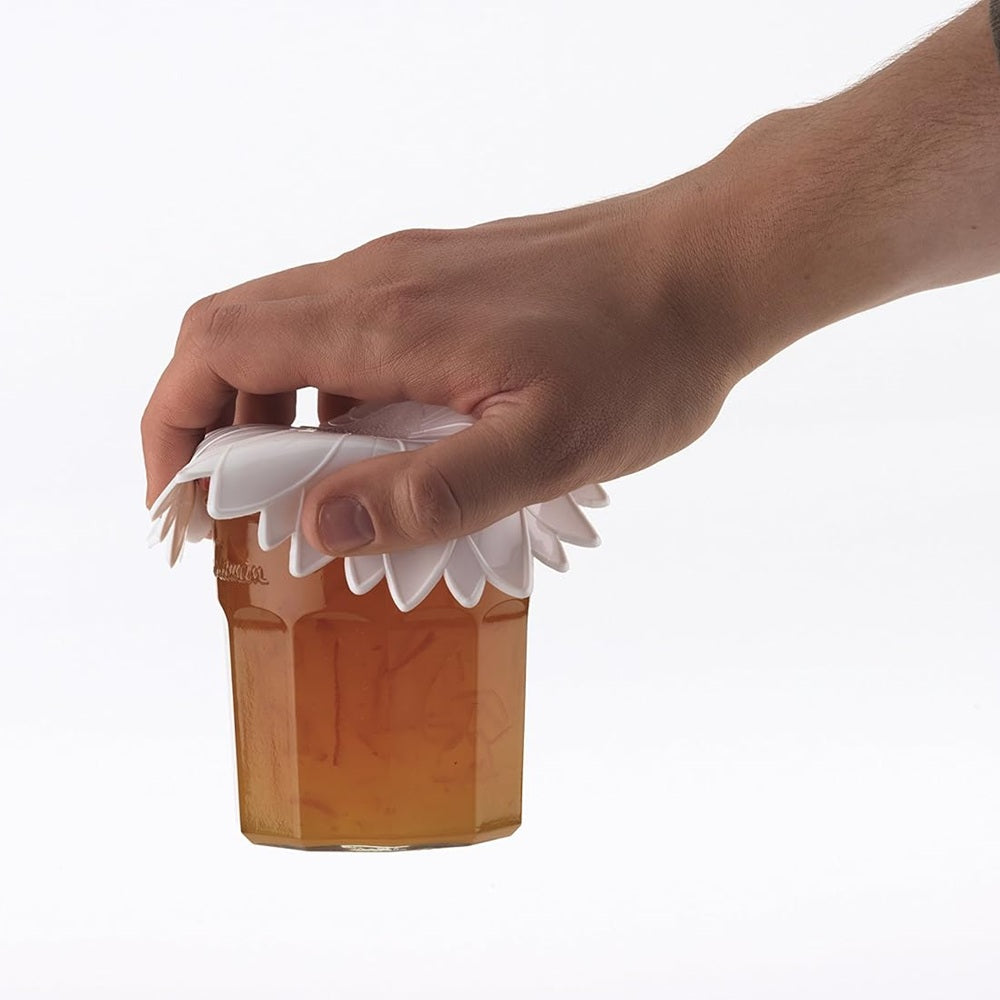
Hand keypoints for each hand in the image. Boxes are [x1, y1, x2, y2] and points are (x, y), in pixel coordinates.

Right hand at [141, 184, 748, 555]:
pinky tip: (376, 448)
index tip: (180, 504)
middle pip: (234, 335)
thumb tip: (320, 525)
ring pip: (288, 331)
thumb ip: (431, 490)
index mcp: (386, 321)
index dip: (174, 427)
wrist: (710, 265)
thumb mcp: (546, 447)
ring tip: (302, 496)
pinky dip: (324, 393)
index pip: (219, 350)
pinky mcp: (443, 282)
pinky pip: (347, 330)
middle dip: (207, 426)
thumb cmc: (644, 354)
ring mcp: (410, 273)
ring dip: (268, 414)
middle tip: (231, 514)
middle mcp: (380, 281)